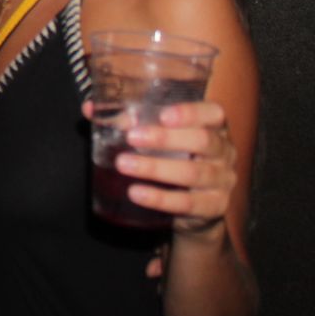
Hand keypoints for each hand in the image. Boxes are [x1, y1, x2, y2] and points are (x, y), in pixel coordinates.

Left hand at [104, 100, 238, 238]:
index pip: (214, 113)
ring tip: (124, 165)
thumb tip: (90, 109)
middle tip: (132, 138)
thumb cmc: (172, 156)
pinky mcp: (214, 206)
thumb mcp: (157, 137)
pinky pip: (189, 203)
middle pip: (203, 142)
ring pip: (194, 173)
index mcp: (214, 127)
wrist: (194, 204)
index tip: (163, 115)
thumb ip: (127, 121)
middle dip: (166, 139)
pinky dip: (161, 198)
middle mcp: (224, 152)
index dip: (191, 112)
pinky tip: (137, 193)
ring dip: (156, 168)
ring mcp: (223, 180)